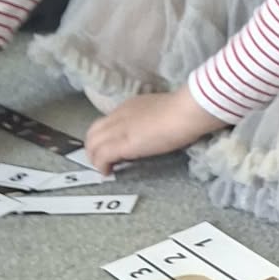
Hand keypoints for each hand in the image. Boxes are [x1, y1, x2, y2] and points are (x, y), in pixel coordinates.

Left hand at [83, 86, 223, 171]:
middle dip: (93, 148)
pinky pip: (101, 156)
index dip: (104, 136)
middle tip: (102, 161)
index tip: (111, 147)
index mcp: (130, 107)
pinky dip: (101, 166)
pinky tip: (108, 172)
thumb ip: (153, 119)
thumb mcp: (163, 111)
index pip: (106, 121)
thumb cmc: (184, 111)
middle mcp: (119, 116)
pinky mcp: (122, 145)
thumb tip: (157, 129)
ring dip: (94, 159)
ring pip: (92, 144)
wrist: (185, 112)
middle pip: (93, 132)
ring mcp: (119, 130)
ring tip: (104, 169)